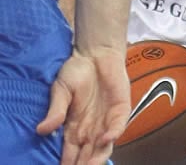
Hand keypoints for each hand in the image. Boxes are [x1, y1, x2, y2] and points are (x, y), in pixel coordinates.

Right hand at [37, 47, 130, 164]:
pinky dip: (113, 134)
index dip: (67, 162)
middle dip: (83, 164)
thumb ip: (56, 110)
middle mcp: (91, 128)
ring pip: (104, 146)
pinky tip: (104, 140)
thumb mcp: (61, 90)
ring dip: (98, 156)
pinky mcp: (121, 109)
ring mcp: (107, 120)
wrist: (96, 53)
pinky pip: (118, 126)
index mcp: (74, 127)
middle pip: (88, 154)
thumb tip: (42, 130)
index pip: (70, 152)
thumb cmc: (76, 71)